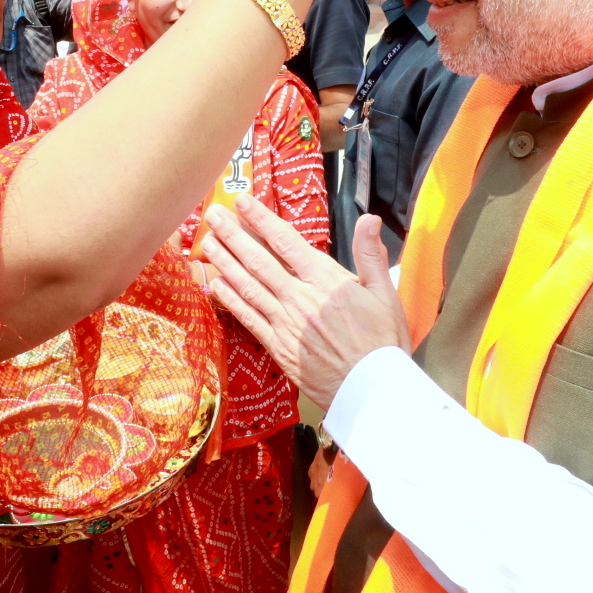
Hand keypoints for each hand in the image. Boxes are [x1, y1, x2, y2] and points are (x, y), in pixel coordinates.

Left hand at [202, 196, 409, 409]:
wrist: (371, 390)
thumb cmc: (382, 342)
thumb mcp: (385, 294)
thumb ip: (372, 254)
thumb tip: (369, 219)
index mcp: (326, 281)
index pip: (286, 243)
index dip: (261, 220)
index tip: (242, 201)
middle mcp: (299, 298)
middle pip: (259, 261)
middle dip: (233, 235)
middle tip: (212, 215)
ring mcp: (285, 323)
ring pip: (248, 286)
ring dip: (225, 262)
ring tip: (206, 242)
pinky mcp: (278, 347)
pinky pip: (249, 319)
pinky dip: (230, 300)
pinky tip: (215, 284)